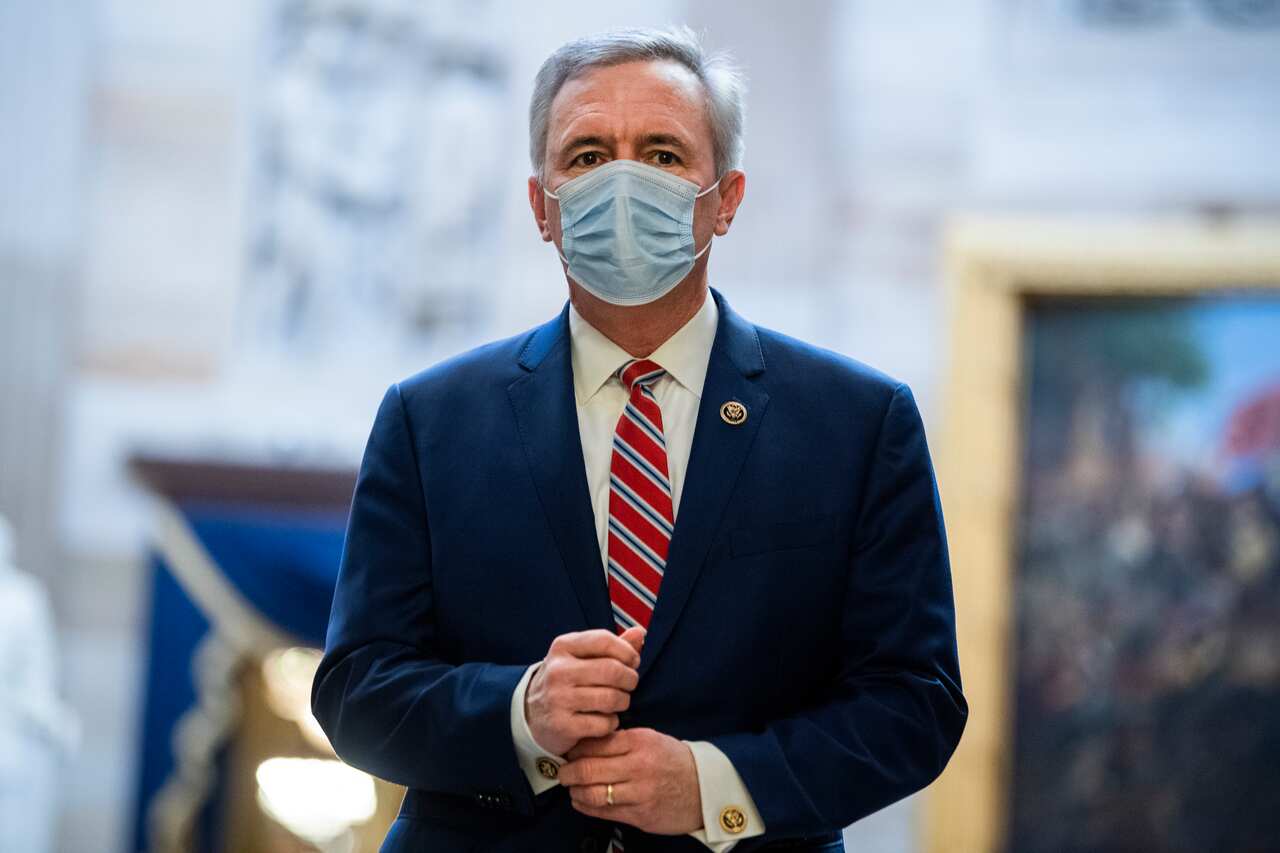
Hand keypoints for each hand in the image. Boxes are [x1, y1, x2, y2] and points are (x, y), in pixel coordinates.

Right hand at [525, 627, 644, 755]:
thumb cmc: (565, 681)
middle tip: (629, 685)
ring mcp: (559, 698)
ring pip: (611, 698)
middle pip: (612, 670)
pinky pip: (604, 723)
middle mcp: (558, 670)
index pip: (605, 640)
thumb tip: (640, 632)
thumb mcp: (580, 657)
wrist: (530, 714)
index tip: (633, 662)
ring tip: (618, 702)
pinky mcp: (563, 725)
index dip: (627, 652)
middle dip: (630, 679)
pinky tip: (605, 720)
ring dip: (623, 702)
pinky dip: (611, 723)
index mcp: (563, 647)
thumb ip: (610, 646)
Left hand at [559, 727, 702, 834]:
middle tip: (562, 772)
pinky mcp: (640, 815)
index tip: (568, 751)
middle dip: (568, 772)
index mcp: (639, 742)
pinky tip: (581, 801)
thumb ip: (622, 741)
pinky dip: (586, 806)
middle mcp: (638, 766)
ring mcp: (639, 792)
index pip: (595, 743)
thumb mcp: (651, 740)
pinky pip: (604, 812)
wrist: (704, 788)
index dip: (575, 749)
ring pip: (593, 793)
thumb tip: (587, 743)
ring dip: (575, 791)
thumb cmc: (674, 761)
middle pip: (588, 768)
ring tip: (572, 788)